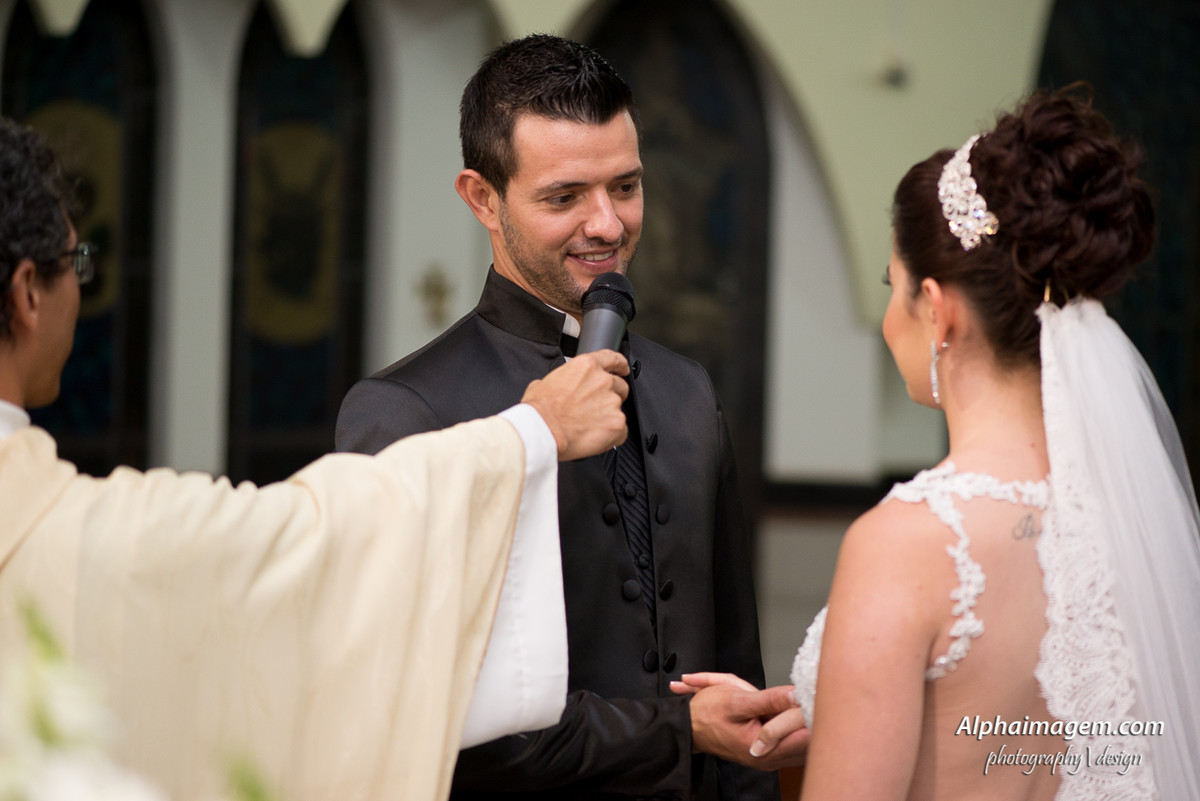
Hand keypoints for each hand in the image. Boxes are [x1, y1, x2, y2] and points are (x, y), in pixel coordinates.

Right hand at [521, 350, 628, 459]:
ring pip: (619, 410)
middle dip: (612, 397)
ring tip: (589, 427)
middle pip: (620, 386)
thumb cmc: (540, 410)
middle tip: (596, 409)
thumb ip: (561, 380)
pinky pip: (621, 431)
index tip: (623, 369)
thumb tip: (559, 386)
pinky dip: (611, 436)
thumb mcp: (543, 383)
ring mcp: (612, 402)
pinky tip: (595, 438)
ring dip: (609, 417)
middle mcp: (603, 381)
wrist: (543, 430)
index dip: (621, 364)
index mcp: (586, 366)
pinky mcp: (616, 423)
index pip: (612, 358)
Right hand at [671, 673, 810, 769]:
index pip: (802, 736)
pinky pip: (794, 743)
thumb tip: (795, 694)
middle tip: (811, 694)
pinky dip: (798, 728)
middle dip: (810, 717)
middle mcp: (768, 758)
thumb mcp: (736, 699)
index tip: (814, 696)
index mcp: (761, 748)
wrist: (689, 726)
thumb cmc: (706, 714)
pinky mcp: (770, 752)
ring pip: (803, 743)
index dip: (810, 713)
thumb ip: (769, 699)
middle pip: (807, 741)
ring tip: (802, 700)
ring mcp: (770, 757)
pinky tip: (793, 712)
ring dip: (805, 723)